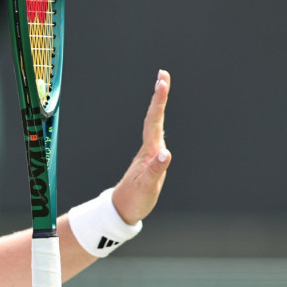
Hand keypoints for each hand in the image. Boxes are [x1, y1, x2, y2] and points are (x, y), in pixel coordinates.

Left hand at [112, 70, 171, 224]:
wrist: (122, 210)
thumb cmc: (134, 199)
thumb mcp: (147, 187)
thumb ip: (155, 170)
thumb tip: (165, 154)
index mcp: (148, 152)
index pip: (154, 121)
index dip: (159, 101)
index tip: (162, 82)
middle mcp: (148, 149)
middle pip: (154, 118)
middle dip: (160, 96)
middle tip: (163, 75)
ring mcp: (148, 154)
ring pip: (155, 124)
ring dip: (159, 105)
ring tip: (162, 87)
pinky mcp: (150, 160)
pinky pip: (156, 135)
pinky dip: (160, 121)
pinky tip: (161, 118)